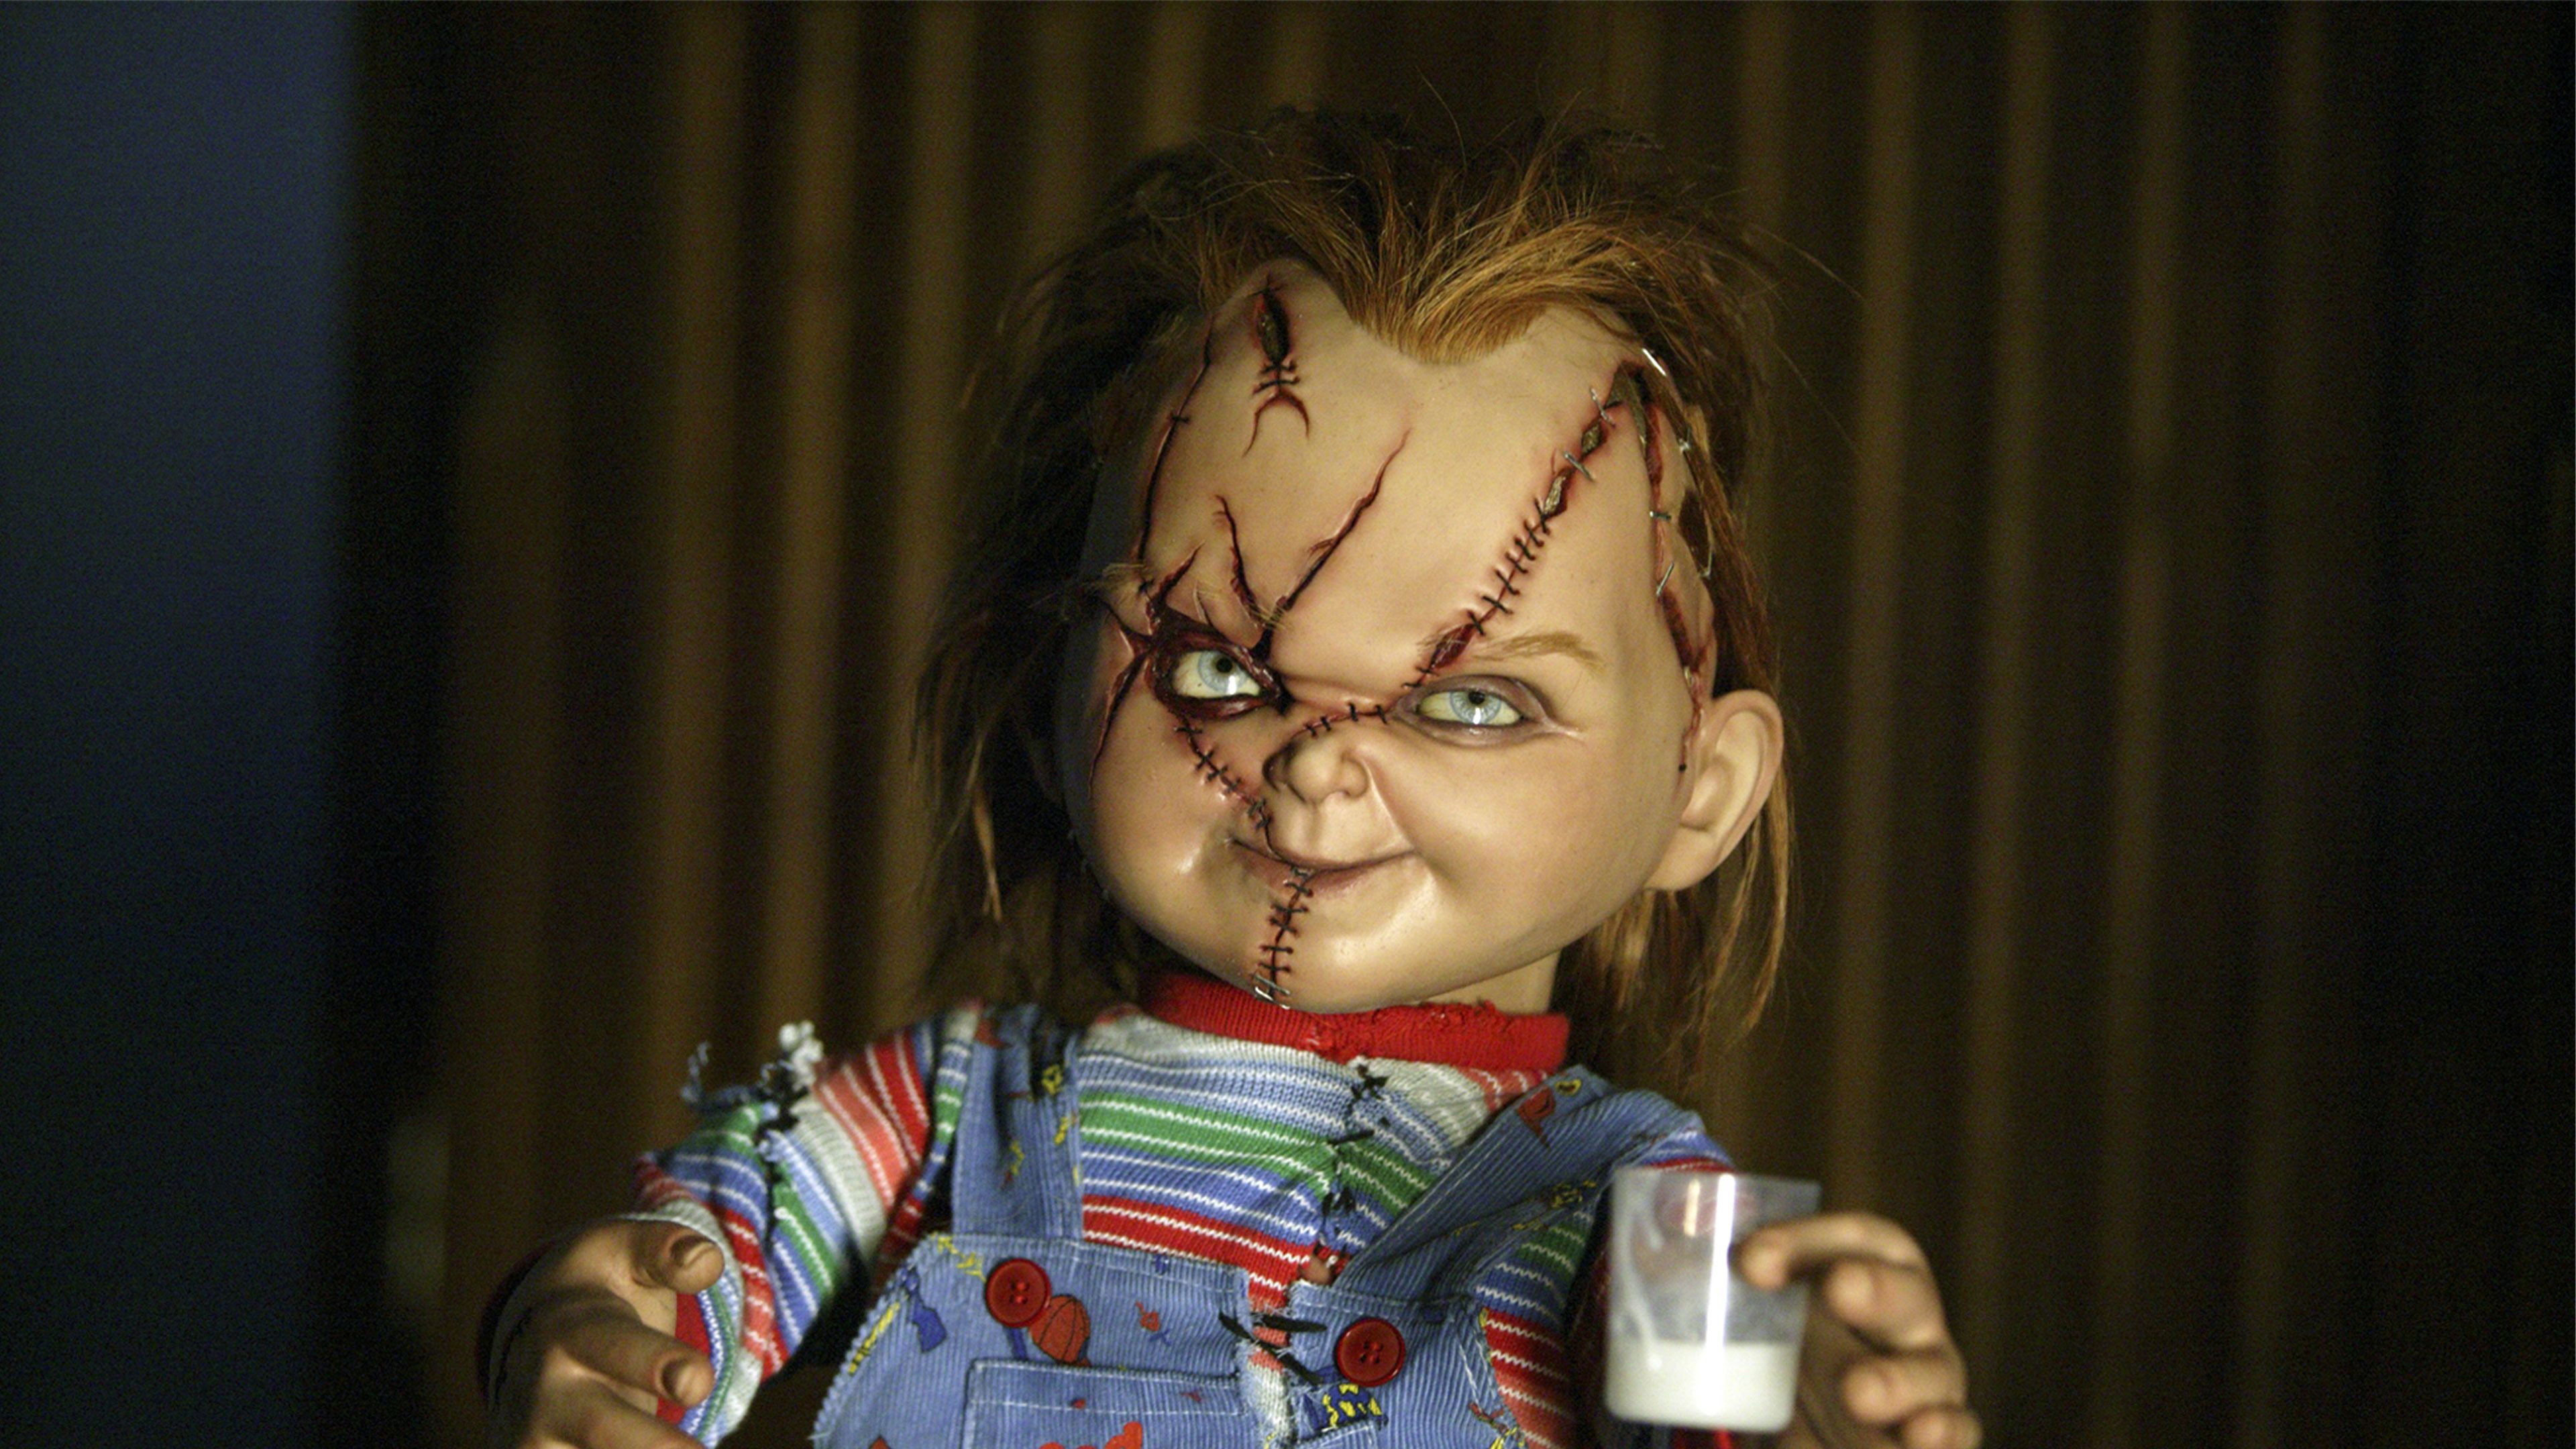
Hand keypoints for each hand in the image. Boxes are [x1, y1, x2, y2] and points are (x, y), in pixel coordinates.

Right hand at [486, 1219, 723, 1448]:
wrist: (530, 1334)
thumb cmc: (597, 1290)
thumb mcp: (622, 1253)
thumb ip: (665, 1251)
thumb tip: (706, 1260)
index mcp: (568, 1324)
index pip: (608, 1343)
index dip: (651, 1362)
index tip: (697, 1379)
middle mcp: (546, 1387)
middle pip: (596, 1424)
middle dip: (646, 1442)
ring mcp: (537, 1435)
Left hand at [1735, 1213, 1978, 1448]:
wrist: (1814, 1419)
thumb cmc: (1786, 1347)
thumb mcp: (1755, 1316)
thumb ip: (1717, 1291)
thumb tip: (1636, 1266)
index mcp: (1870, 1269)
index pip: (1854, 1239)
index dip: (1806, 1241)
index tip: (1752, 1261)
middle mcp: (1910, 1320)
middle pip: (1904, 1295)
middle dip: (1875, 1289)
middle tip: (1840, 1288)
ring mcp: (1929, 1380)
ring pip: (1930, 1372)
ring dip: (1896, 1381)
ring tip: (1858, 1395)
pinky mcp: (1940, 1433)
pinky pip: (1956, 1432)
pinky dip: (1941, 1434)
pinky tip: (1918, 1438)